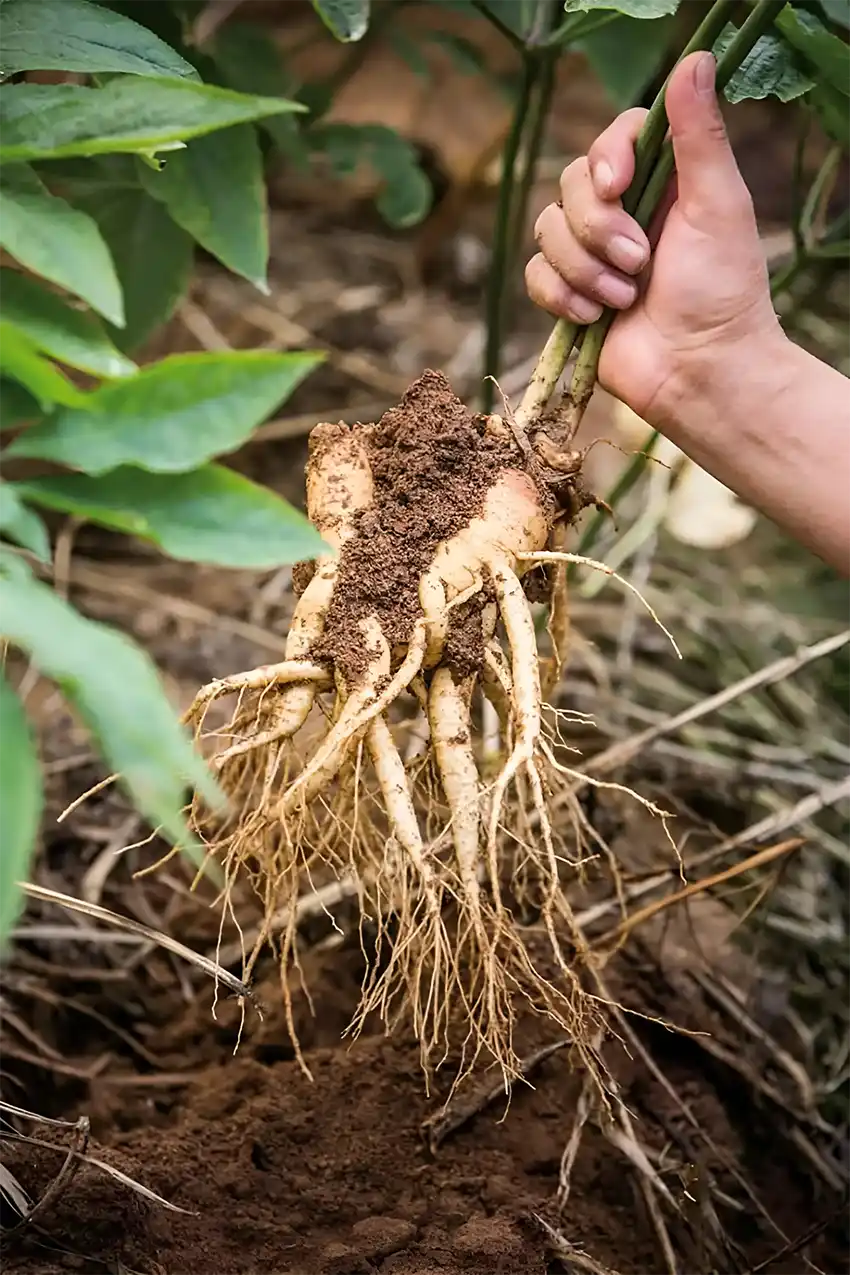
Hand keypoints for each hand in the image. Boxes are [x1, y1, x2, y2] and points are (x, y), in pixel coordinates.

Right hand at [525, 52, 782, 425]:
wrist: (700, 371)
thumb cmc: (723, 291)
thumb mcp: (718, 204)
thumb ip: (700, 135)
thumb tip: (695, 58)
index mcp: (660, 183)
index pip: (612, 139)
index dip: (605, 156)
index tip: (618, 185)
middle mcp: (622, 213)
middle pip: (570, 185)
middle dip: (598, 229)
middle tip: (639, 264)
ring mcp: (592, 255)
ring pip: (547, 231)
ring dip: (585, 270)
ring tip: (625, 300)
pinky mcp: (570, 296)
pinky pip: (535, 276)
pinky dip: (560, 296)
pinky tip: (594, 318)